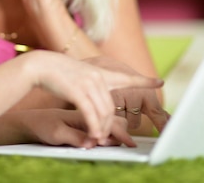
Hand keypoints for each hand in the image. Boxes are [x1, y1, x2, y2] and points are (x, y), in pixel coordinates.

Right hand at [22, 51, 163, 143]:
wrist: (42, 65)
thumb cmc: (59, 74)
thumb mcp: (81, 78)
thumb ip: (93, 87)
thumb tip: (100, 102)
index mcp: (101, 73)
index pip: (127, 77)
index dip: (145, 81)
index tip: (161, 82)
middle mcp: (99, 77)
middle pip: (111, 107)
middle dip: (110, 125)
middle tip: (105, 136)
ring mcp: (89, 83)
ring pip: (103, 112)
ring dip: (102, 128)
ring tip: (99, 138)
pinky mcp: (78, 91)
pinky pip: (91, 114)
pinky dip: (94, 126)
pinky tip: (94, 134)